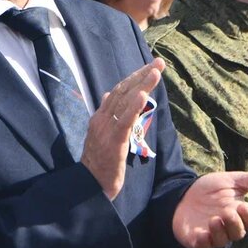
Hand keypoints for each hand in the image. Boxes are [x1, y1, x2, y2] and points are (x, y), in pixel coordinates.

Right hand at [80, 60, 163, 199]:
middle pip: (123, 91)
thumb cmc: (98, 162)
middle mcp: (101, 118)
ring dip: (141, 85)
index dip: (134, 77)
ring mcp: (106, 129)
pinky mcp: (113, 142)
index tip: (150, 67)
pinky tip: (143, 96)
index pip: (118, 91)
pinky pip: (124, 121)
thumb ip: (106, 114)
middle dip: (141, 75)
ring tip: (155, 72)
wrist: (89, 186)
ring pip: (125, 102)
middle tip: (158, 62)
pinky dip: (133, 107)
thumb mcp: (101, 134)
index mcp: (100, 116)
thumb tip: (107, 94)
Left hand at [171, 170, 247, 247]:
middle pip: (238, 233)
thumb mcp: (233, 181)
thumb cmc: (210, 190)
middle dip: (235, 224)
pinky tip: (201, 233)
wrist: (182, 193)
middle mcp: (227, 227)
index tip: (243, 206)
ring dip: (220, 231)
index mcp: (238, 214)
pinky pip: (202, 245)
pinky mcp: (196, 240)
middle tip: (228, 212)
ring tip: (214, 219)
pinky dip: (203, 241)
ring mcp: (212, 235)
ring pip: (222, 240)